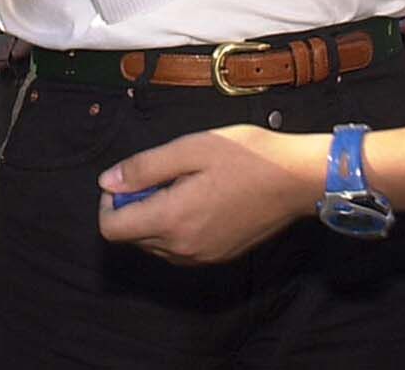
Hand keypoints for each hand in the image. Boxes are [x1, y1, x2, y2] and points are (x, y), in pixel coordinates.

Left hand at [97, 125, 325, 264]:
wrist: (297, 180)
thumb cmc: (247, 156)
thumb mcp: (190, 149)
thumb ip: (144, 168)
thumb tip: (108, 182)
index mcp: (172, 219)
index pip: (112, 229)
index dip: (109, 203)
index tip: (127, 179)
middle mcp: (183, 247)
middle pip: (131, 238)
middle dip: (133, 207)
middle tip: (159, 175)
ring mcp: (202, 256)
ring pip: (154, 245)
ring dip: (153, 218)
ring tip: (181, 185)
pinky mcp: (218, 256)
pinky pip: (178, 250)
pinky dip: (175, 228)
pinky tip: (198, 200)